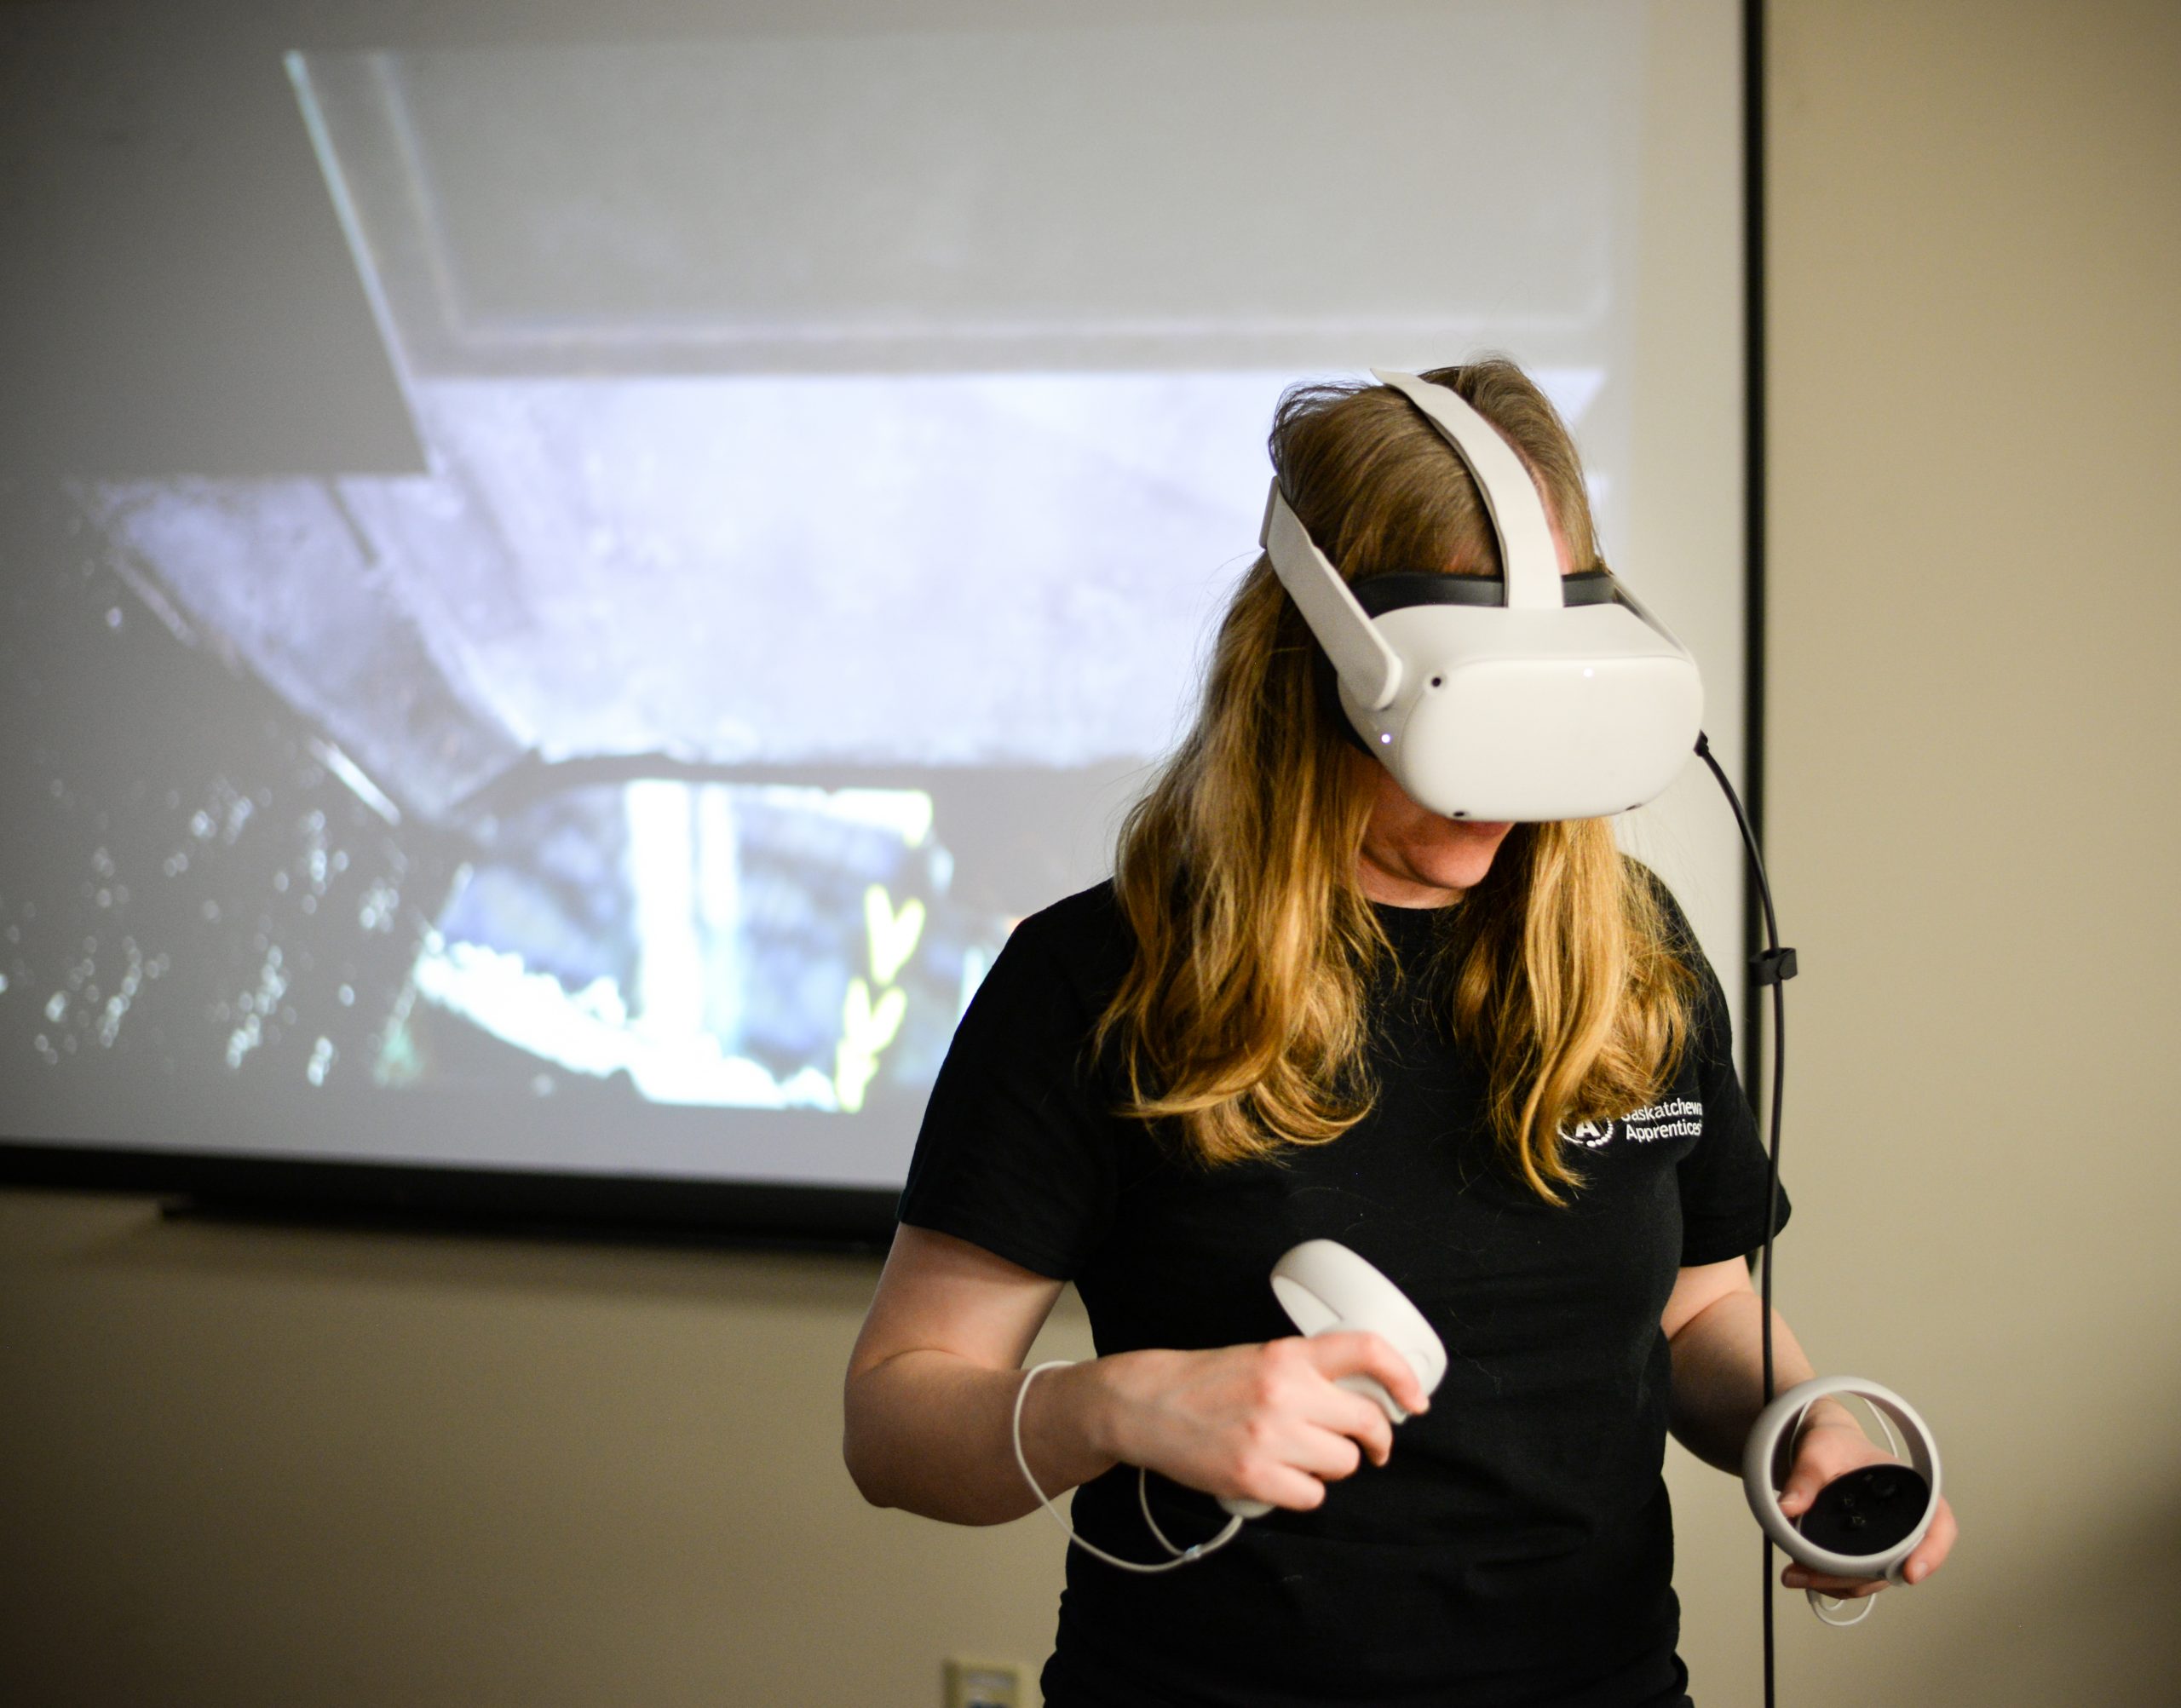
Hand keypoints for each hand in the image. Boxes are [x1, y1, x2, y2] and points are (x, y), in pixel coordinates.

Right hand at [1093, 1334, 1429, 1513]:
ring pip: (1343, 1463)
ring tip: (1300, 1456)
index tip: (1416, 1400)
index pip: (1366, 1350)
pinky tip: (1279, 1477)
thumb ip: (1308, 1373)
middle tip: (1367, 1445)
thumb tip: (1365, 1398)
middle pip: (1366, 1421)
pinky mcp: (1254, 1477)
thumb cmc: (1204, 1382)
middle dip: (1374, 1438)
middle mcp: (1284, 1392)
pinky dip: (1302, 1492)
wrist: (1145, 1404)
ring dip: (1331, 1465)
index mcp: (1287, 1355)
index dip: (1403, 1376)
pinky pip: (1312, 1495)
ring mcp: (1270, 1437)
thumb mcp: (1260, 1358)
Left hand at [1776, 1411, 1956, 1596]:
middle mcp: (1906, 1522)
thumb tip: (1788, 1507)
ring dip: (1839, 1584)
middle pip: (1899, 1563)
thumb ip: (1805, 1476)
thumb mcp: (1819, 1451)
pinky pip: (1858, 1578)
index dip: (1933, 1552)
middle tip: (1814, 1576)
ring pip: (1875, 1578)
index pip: (1940, 1525)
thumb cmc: (1834, 1444)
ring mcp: (1887, 1542)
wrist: (1824, 1447)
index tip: (1912, 1573)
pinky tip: (1806, 1573)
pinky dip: (1834, 1582)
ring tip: (1798, 1574)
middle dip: (1858, 1578)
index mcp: (1912, 1491)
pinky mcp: (1866, 1553)